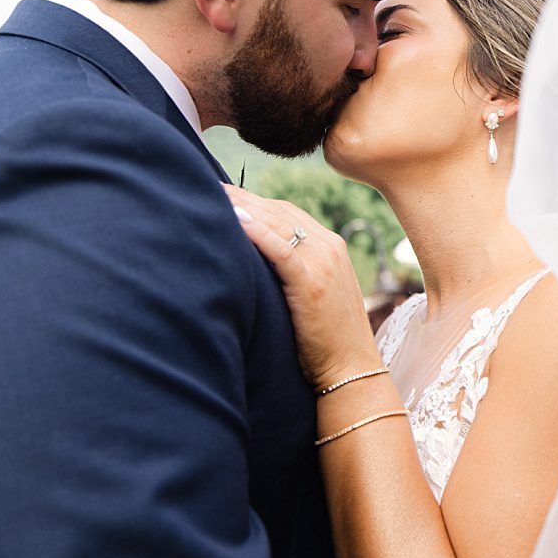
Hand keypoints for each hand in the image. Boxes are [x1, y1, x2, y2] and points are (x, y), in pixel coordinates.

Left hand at [225, 185, 384, 389]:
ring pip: (278, 222)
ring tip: (212, 195)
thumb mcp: (311, 295)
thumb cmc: (324, 340)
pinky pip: (281, 249)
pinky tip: (233, 219)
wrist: (351, 371)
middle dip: (242, 197)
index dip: (251, 200)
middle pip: (278, 210)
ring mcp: (323, 263)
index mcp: (329, 246)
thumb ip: (292, 270)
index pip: (284, 211)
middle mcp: (328, 247)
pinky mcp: (313, 283)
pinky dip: (257, 231)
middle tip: (207, 186)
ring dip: (243, 207)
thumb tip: (252, 260)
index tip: (221, 193)